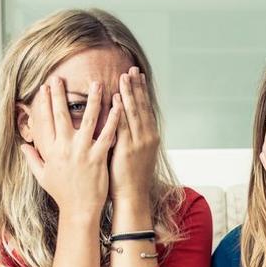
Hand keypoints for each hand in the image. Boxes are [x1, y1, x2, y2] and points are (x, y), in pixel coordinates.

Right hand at [22, 77, 120, 214]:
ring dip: (92, 100)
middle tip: (60, 77)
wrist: (79, 210)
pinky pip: (107, 134)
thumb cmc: (62, 193)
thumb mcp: (43, 176)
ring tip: (97, 83)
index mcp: (50, 151)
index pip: (45, 121)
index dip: (44, 103)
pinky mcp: (98, 157)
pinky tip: (118, 106)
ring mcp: (82, 152)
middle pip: (61, 115)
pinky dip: (113, 120)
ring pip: (87, 120)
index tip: (44, 87)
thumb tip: (23, 146)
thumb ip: (32, 159)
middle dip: (60, 95)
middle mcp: (64, 148)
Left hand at [108, 67, 158, 203]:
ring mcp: (138, 143)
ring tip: (125, 76)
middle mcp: (147, 137)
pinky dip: (120, 111)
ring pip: (134, 113)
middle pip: (142, 106)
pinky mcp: (127, 150)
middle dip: (136, 86)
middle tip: (132, 69)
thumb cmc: (129, 178)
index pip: (146, 108)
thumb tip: (124, 121)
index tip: (138, 75)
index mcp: (150, 137)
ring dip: (129, 93)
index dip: (142, 91)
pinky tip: (115, 99)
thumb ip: (131, 136)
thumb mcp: (136, 154)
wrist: (132, 197)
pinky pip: (122, 127)